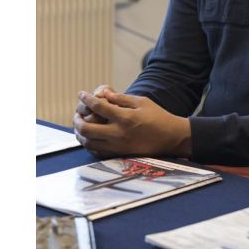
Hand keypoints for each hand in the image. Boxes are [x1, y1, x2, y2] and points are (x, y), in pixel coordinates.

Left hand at [73, 89, 191, 158]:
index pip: (98, 107)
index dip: (86, 99)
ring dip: (80, 133)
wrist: (171, 138)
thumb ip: (122, 98)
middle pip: (87, 128)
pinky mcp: (120, 154)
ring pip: (88, 142)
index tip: (81, 94)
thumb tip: (105, 94)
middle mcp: (118, 133)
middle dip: (77, 120)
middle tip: (77, 114)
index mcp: (125, 117)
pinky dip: (89, 144)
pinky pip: (97, 152)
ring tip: (80, 125)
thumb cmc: (158, 117)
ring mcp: (118, 146)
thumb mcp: (142, 102)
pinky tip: (90, 137)